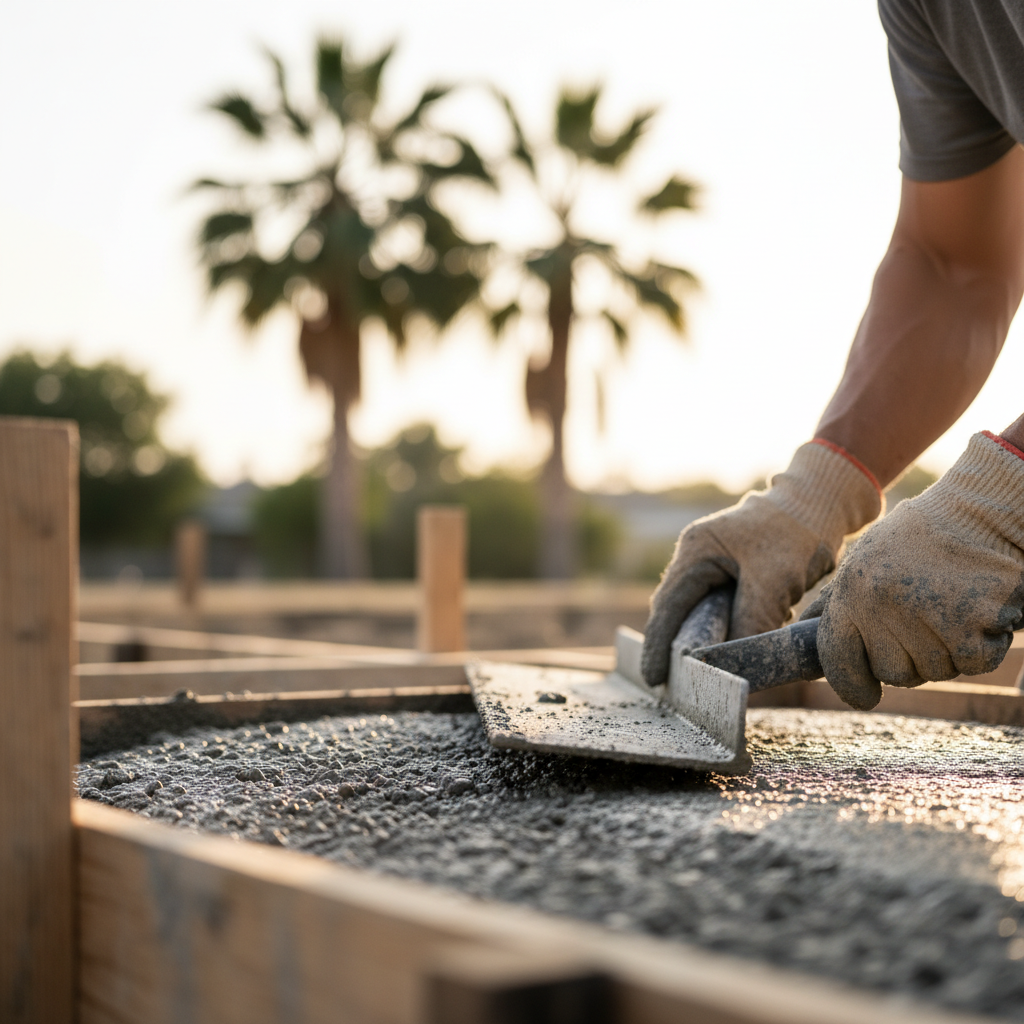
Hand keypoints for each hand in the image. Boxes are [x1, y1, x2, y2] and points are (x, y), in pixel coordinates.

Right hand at [641, 441, 880, 685]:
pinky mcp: (735, 575)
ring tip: (698, 678)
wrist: (824, 502)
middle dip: (676, 648)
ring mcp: (715, 566)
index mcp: (696, 551)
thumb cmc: (796, 532)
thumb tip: (735, 662)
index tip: (655, 678)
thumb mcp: (772, 581)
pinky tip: (727, 656)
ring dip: (701, 643)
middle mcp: (698, 558)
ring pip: (701, 615)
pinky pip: (722, 612)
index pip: (668, 606)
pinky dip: (724, 634)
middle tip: (675, 687)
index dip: (659, 644)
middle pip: (678, 612)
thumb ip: (749, 621)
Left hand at [803, 432, 1023, 709]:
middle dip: (911, 657)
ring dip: (948, 651)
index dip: (851, 685)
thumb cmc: (921, 539)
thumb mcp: (866, 559)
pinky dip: (982, 647)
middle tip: (927, 616)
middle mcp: (881, 606)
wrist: (983, 513)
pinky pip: (972, 664)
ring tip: (952, 604)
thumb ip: (836, 599)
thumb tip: (804, 631)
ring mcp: (925, 618)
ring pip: (935, 672)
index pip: (838, 658)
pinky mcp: (970, 628)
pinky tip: (978, 610)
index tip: (865, 697)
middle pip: (893, 673)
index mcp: (852, 590)